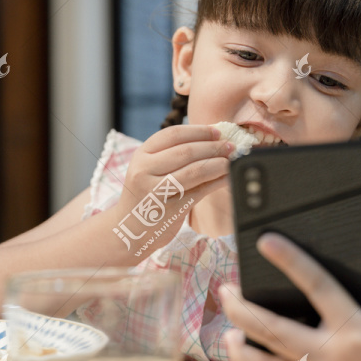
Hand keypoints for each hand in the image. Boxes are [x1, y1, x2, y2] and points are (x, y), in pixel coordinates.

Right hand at [113, 125, 230, 250]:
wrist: (129, 229)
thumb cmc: (146, 195)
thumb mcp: (149, 170)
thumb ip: (172, 154)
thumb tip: (212, 138)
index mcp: (141, 155)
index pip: (173, 134)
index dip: (198, 131)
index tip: (217, 131)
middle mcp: (144, 171)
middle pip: (186, 151)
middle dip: (213, 147)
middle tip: (230, 146)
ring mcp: (156, 191)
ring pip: (195, 171)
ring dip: (218, 164)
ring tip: (231, 160)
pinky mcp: (170, 209)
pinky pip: (200, 191)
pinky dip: (218, 182)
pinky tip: (228, 177)